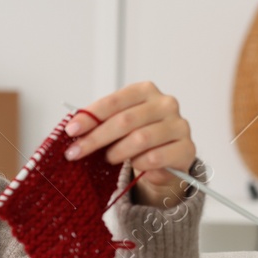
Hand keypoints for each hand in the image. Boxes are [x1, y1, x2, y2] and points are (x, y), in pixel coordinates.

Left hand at [62, 81, 196, 207]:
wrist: (165, 160)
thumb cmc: (136, 136)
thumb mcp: (116, 125)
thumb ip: (99, 122)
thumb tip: (73, 128)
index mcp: (145, 91)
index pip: (114, 102)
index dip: (90, 117)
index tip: (71, 131)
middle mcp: (165, 104)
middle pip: (124, 121)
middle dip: (95, 139)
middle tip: (76, 153)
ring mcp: (179, 125)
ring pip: (140, 139)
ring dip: (118, 152)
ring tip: (108, 159)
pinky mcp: (186, 148)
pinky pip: (156, 157)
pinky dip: (140, 164)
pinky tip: (135, 166)